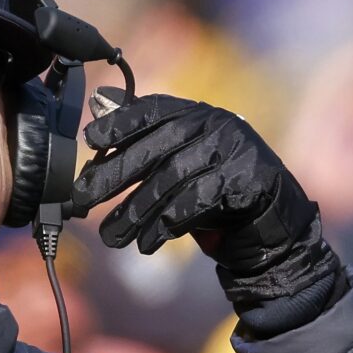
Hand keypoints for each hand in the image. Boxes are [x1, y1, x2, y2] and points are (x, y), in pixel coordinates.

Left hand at [72, 93, 334, 308]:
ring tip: (111, 237)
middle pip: (155, 147)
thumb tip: (96, 110)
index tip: (90, 140)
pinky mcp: (248, 180)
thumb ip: (139, 143)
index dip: (119, 123)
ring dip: (135, 212)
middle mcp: (216, 124)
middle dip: (113, 175)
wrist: (270, 232)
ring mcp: (236, 150)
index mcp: (196, 114)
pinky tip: (146, 243)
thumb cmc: (213, 196)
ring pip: (171, 179)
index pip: (151, 110)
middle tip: (81, 200)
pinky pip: (195, 202)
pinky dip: (165, 225)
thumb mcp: (173, 167)